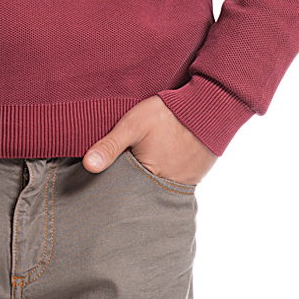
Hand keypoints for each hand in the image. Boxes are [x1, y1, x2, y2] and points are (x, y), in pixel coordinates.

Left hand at [83, 95, 217, 184]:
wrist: (210, 107)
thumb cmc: (169, 114)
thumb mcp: (134, 124)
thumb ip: (110, 145)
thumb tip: (88, 166)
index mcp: (147, 177)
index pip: (122, 189)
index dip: (111, 182)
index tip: (101, 178)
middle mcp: (165, 188)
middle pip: (139, 191)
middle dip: (129, 184)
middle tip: (123, 170)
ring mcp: (181, 184)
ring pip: (155, 187)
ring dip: (147, 180)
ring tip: (142, 165)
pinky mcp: (193, 177)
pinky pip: (172, 182)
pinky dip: (164, 175)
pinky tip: (160, 161)